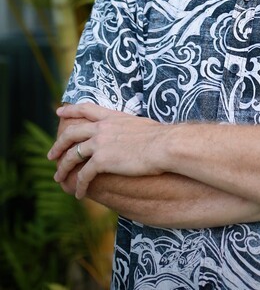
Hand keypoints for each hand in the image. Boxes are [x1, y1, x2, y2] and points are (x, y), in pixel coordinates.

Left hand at [47, 103, 169, 198]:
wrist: (164, 146)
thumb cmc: (160, 137)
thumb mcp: (140, 124)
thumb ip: (127, 127)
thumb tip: (130, 133)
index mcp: (112, 117)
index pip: (86, 108)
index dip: (70, 110)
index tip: (59, 113)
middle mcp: (102, 127)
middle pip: (71, 133)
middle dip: (58, 145)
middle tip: (51, 155)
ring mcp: (100, 143)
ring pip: (72, 155)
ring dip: (63, 168)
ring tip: (59, 178)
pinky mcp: (101, 161)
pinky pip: (83, 175)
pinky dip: (78, 186)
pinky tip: (78, 194)